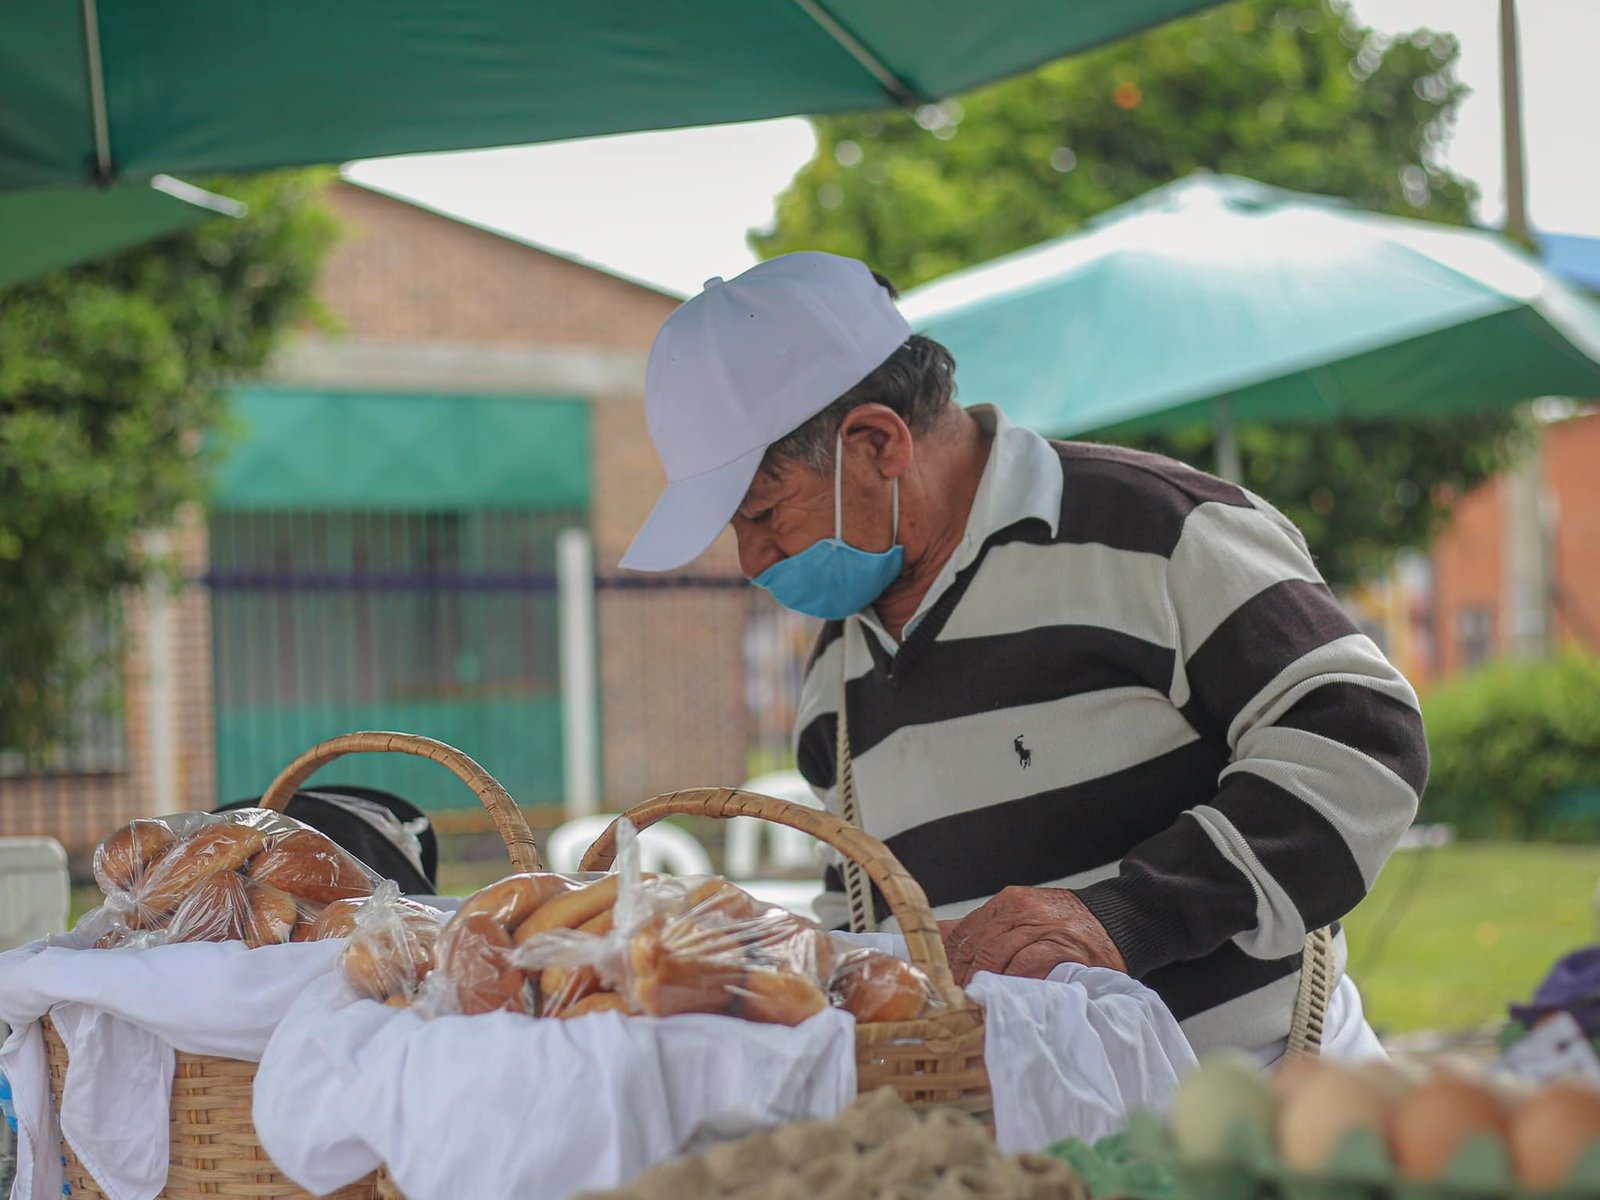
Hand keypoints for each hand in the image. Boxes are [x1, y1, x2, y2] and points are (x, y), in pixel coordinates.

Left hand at [940, 887, 1126, 985]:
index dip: (948, 962)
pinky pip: (1027, 966)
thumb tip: (938, 937)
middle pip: (976, 947)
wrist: (1116, 920)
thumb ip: (983, 928)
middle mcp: (1020, 911)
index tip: (940, 984)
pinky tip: (1004, 998)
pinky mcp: (1061, 948)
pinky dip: (1012, 983)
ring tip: (973, 1005)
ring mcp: (1041, 928)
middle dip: (962, 977)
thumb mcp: (1021, 917)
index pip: (963, 933)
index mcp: (1006, 903)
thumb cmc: (1064, 925)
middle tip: (953, 1002)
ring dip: (983, 983)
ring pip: (996, 956)